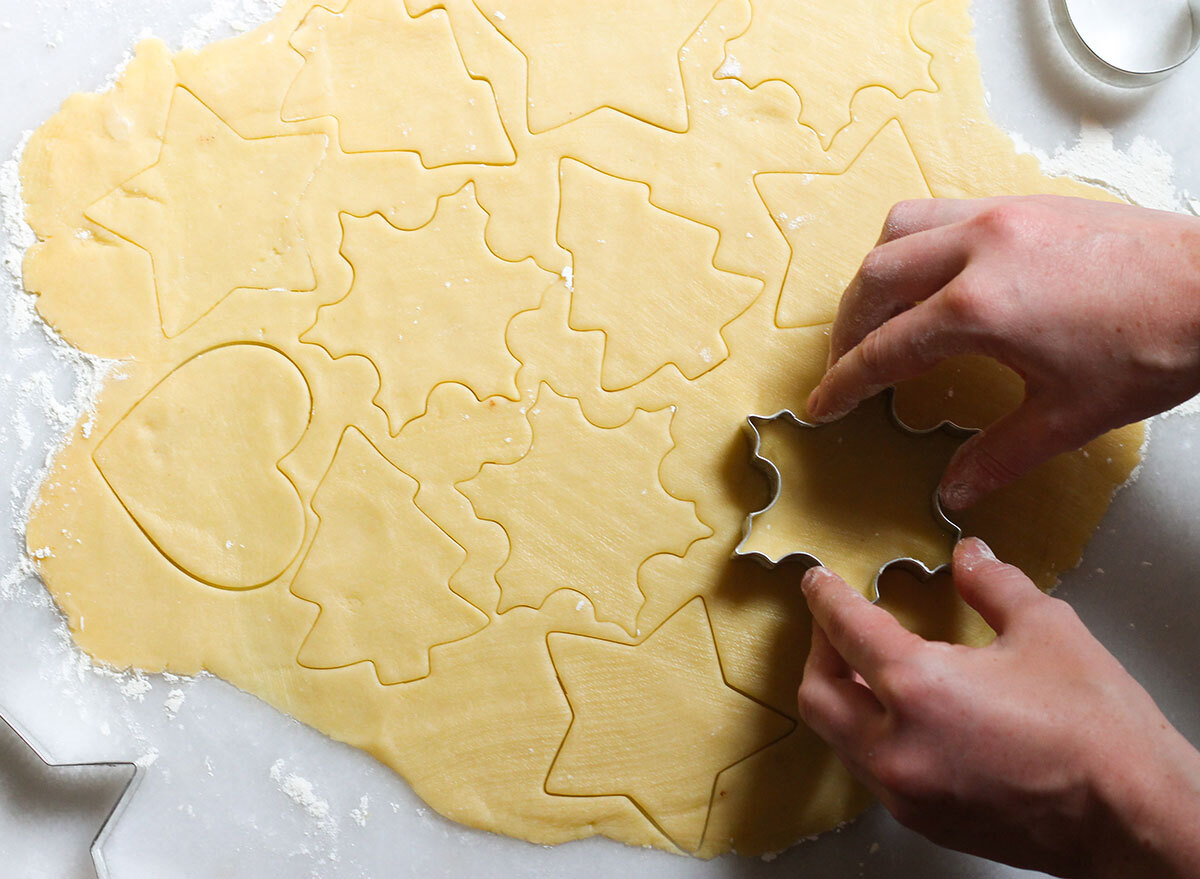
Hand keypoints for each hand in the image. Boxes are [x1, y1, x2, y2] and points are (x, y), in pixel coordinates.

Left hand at [799, 538, 1199, 877]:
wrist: (1135, 819)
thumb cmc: (1098, 732)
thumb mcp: (1046, 630)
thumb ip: (992, 586)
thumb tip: (970, 557)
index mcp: (918, 689)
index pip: (847, 631)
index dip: (827, 598)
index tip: (817, 582)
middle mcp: (897, 747)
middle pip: (819, 694)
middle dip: (820, 652)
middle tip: (838, 625)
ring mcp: (906, 793)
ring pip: (839, 738)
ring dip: (844, 697)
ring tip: (870, 668)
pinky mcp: (924, 821)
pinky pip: (871, 770)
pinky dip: (871, 735)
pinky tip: (902, 715)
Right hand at [805, 196, 1199, 509]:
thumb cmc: (1157, 346)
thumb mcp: (1070, 416)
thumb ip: (998, 454)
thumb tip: (955, 490)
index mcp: (978, 305)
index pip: (885, 348)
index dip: (846, 383)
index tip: (824, 405)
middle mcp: (978, 247)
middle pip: (874, 281)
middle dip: (847, 329)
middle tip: (845, 368)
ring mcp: (1000, 216)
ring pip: (899, 230)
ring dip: (875, 275)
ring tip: (875, 315)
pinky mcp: (1025, 202)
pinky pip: (941, 211)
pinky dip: (914, 244)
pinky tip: (930, 276)